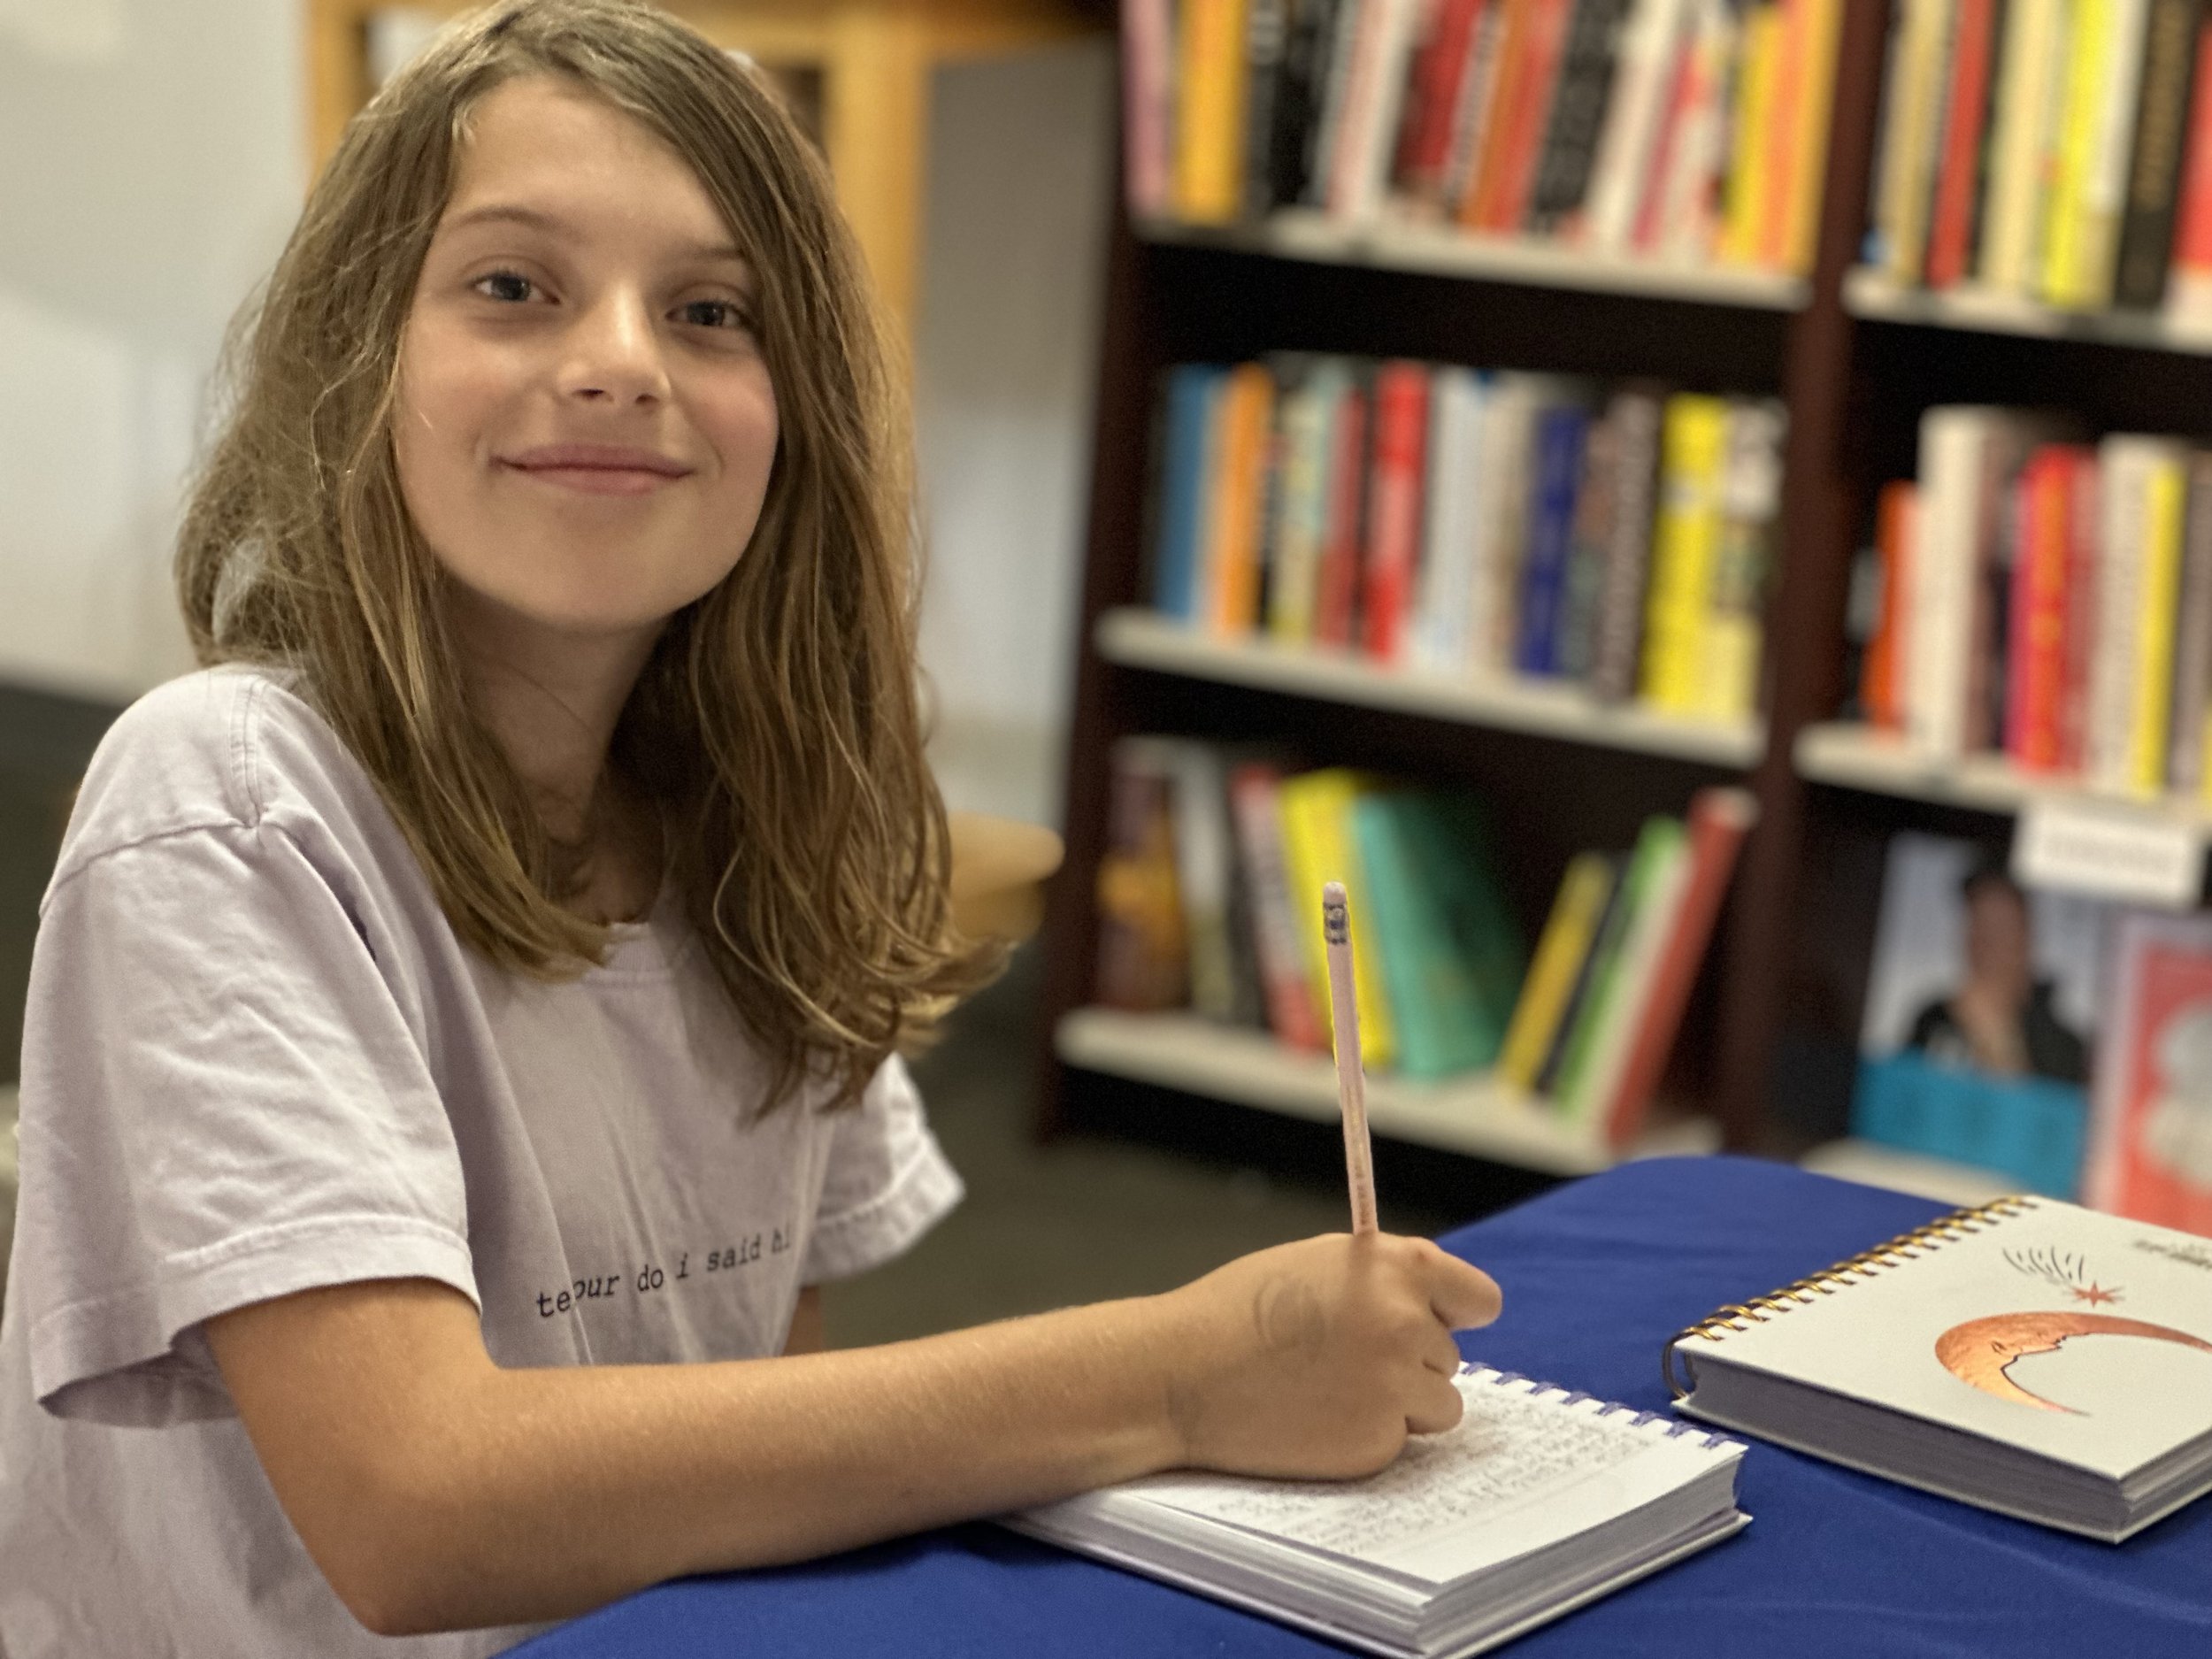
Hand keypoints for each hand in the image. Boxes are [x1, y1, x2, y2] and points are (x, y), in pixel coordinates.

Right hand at [1154, 1233, 1501, 1480]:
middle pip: (1447, 1356)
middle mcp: (1407, 1325)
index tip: (1440, 1323)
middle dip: (1406, 1360)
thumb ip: (1383, 1279)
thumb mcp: (1318, 1263)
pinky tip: (1315, 1418)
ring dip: (1399, 1404)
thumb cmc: (1237, 1311)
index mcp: (1397, 1268)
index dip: (1455, 1313)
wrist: (1181, 1373)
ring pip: (1437, 1404)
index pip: (1479, 1299)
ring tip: (1330, 1390)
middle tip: (1339, 1357)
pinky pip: (1398, 1442)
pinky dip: (1366, 1436)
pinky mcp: (1376, 1442)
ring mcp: (1394, 1387)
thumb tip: (1433, 1307)